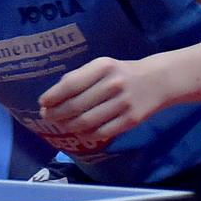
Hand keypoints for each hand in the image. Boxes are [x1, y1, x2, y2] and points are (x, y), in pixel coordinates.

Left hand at [38, 57, 167, 144]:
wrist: (158, 81)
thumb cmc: (121, 73)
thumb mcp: (101, 66)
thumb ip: (79, 78)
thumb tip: (51, 98)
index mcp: (103, 67)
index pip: (70, 85)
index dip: (52, 97)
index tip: (42, 104)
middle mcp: (113, 84)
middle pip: (75, 106)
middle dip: (56, 114)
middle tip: (47, 116)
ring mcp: (123, 103)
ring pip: (86, 122)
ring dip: (68, 126)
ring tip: (62, 124)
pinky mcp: (131, 120)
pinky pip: (101, 132)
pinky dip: (86, 134)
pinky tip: (80, 131)